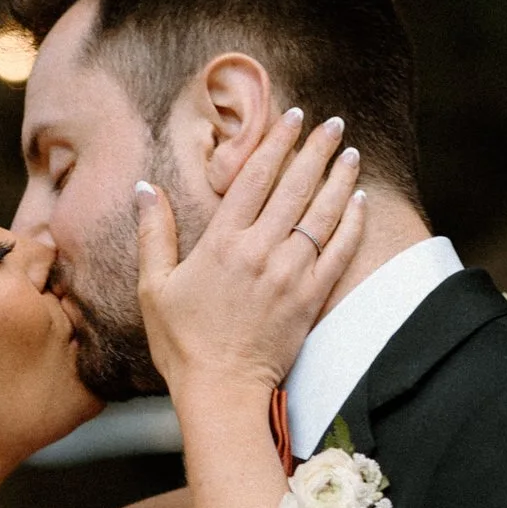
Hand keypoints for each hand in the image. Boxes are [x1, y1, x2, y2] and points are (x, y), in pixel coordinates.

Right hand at [137, 108, 366, 397]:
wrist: (221, 390)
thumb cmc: (181, 342)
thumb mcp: (154, 287)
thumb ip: (153, 234)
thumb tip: (146, 189)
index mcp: (222, 243)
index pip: (255, 177)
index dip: (276, 142)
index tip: (292, 117)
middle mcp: (260, 251)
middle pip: (296, 187)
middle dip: (316, 150)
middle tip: (334, 123)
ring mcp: (290, 275)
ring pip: (323, 214)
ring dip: (339, 179)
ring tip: (351, 152)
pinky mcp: (311, 299)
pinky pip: (339, 251)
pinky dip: (352, 223)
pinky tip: (360, 200)